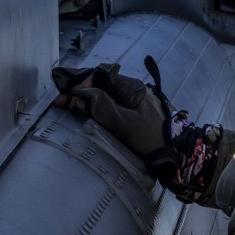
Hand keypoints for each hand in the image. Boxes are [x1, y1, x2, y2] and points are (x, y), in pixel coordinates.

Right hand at [52, 63, 170, 164]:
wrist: (174, 158)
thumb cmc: (153, 140)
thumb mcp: (126, 123)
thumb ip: (104, 107)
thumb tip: (83, 94)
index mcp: (133, 88)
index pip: (102, 76)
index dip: (82, 83)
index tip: (67, 95)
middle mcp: (131, 92)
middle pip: (100, 86)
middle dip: (79, 92)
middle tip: (60, 103)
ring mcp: (130, 104)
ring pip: (102, 97)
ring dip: (84, 101)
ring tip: (66, 108)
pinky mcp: (129, 117)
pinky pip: (108, 108)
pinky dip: (93, 109)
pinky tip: (82, 113)